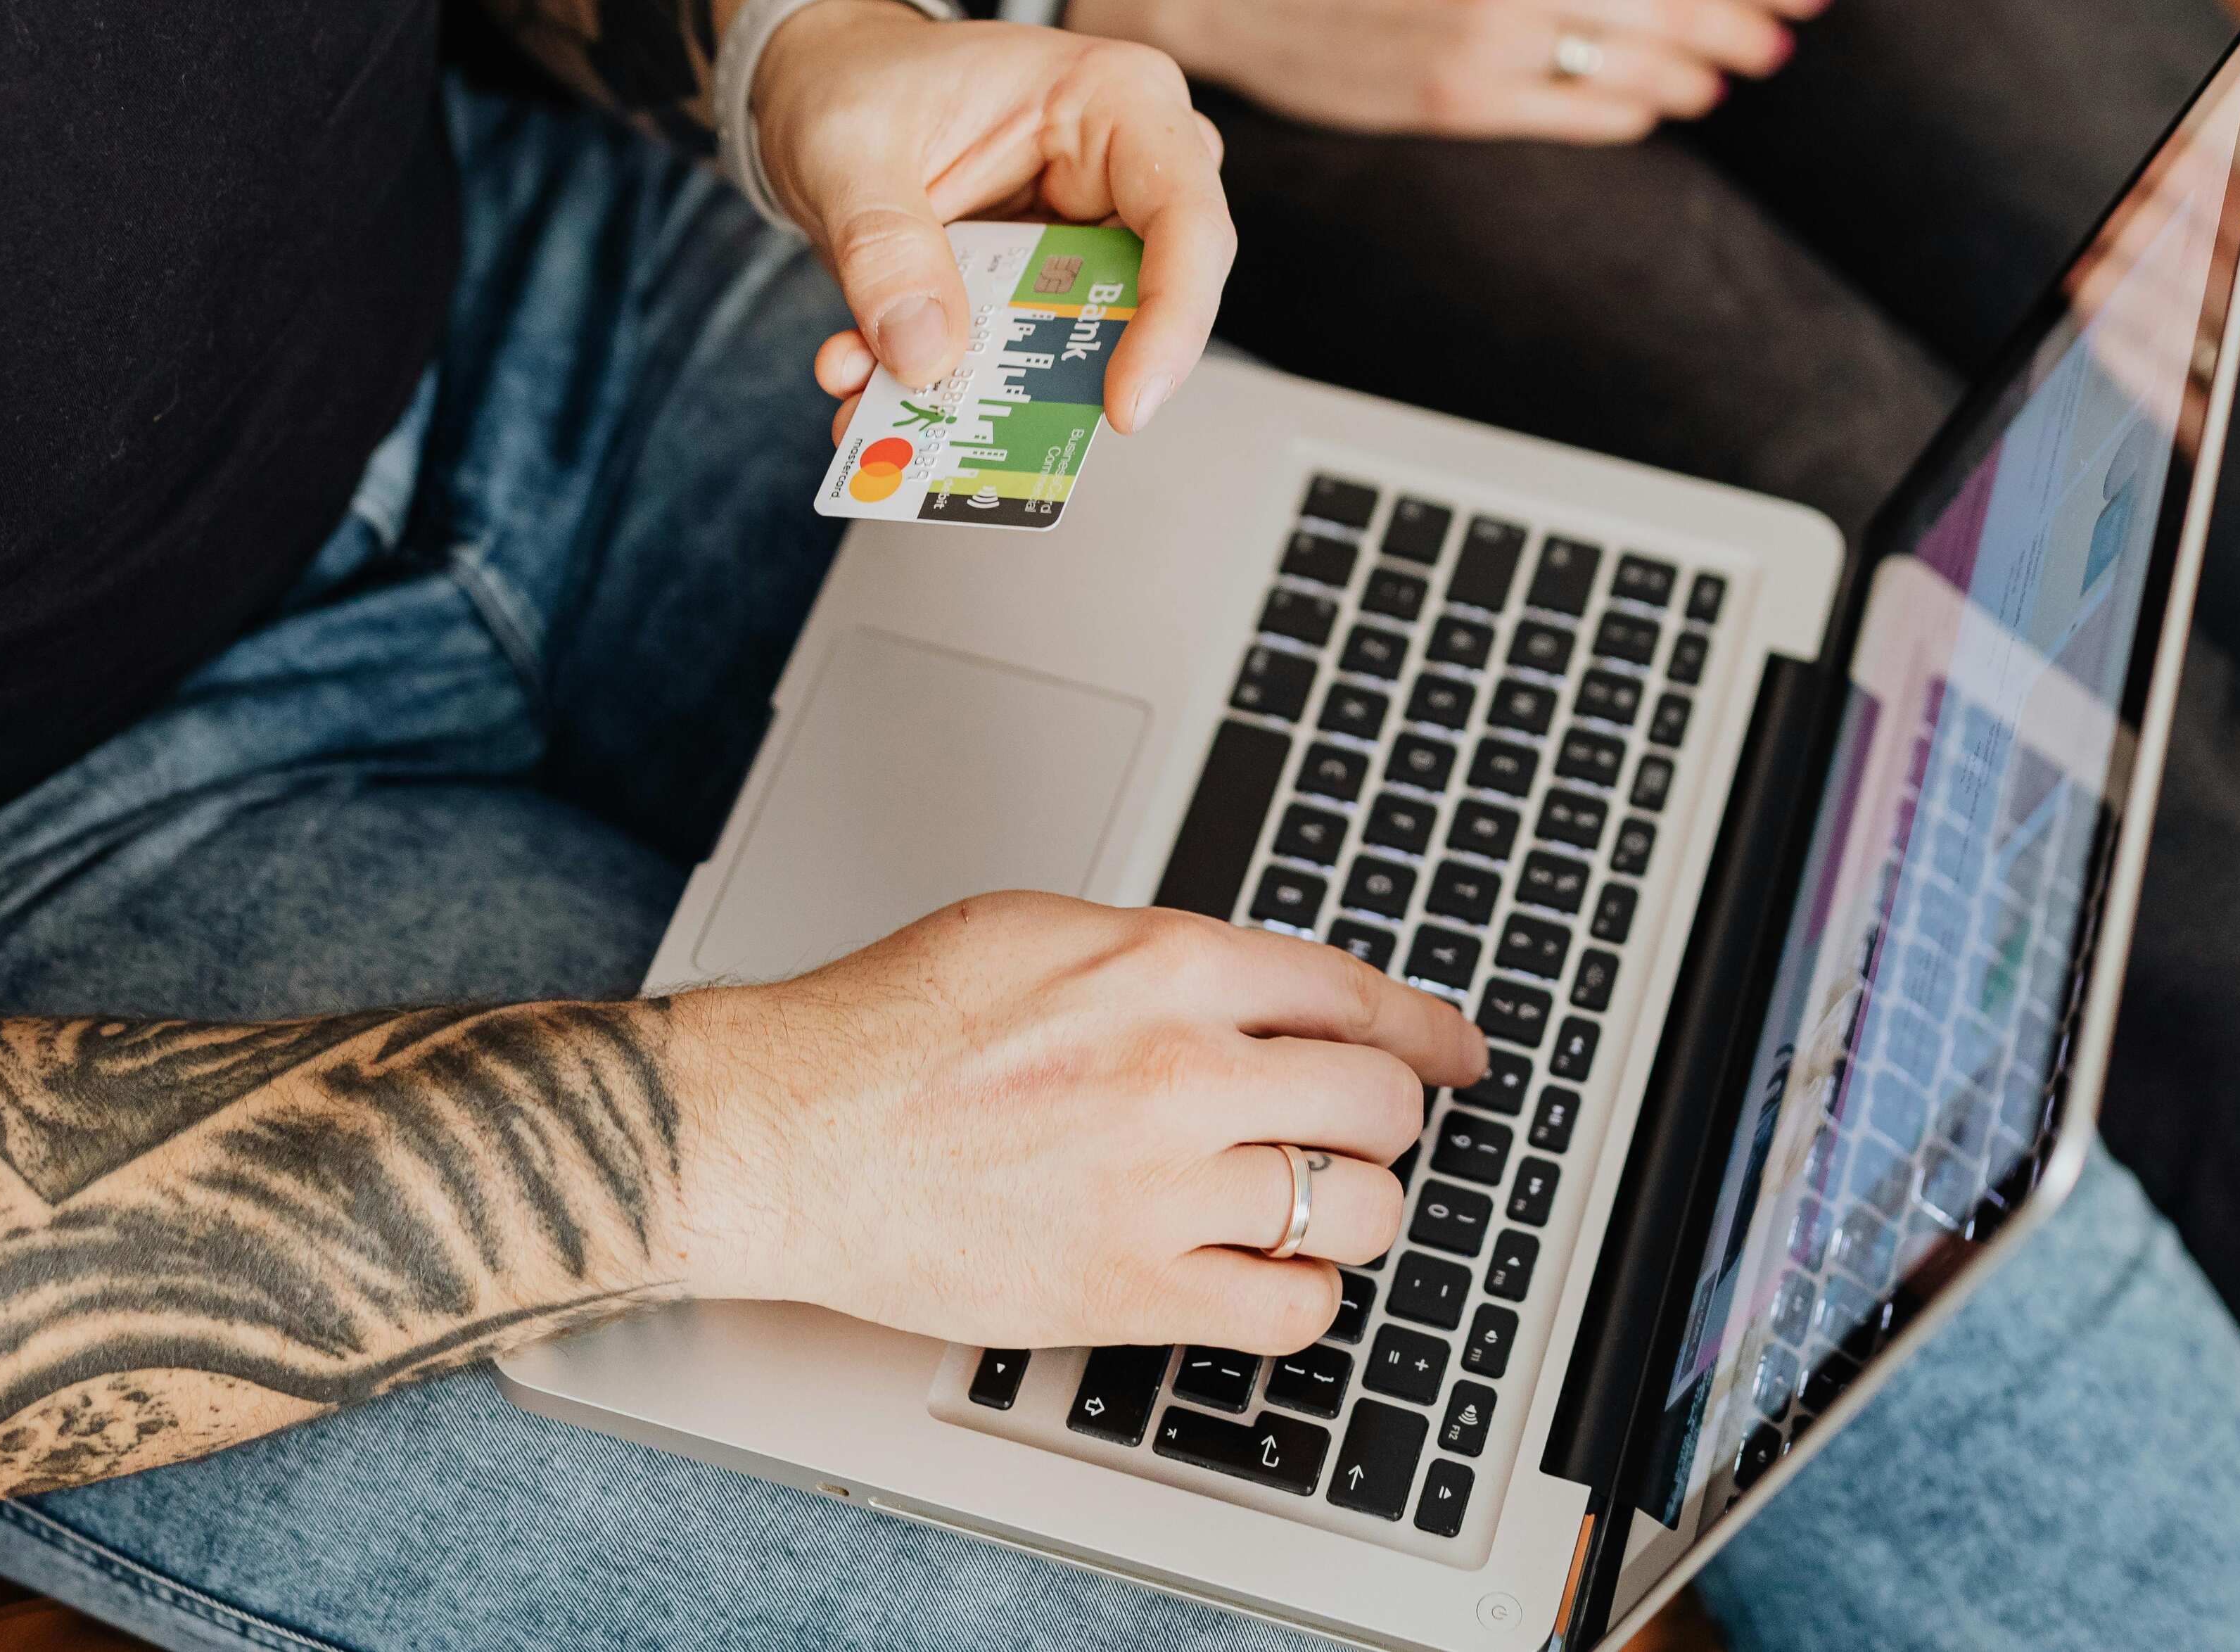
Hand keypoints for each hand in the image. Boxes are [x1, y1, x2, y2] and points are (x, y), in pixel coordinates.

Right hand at [661, 893, 1487, 1353]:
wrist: (783, 1131)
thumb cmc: (886, 1030)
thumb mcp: (1040, 932)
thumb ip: (1164, 955)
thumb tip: (1261, 983)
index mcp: (1162, 963)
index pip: (1353, 994)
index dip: (1426, 1030)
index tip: (1456, 1052)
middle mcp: (1178, 1069)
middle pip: (1378, 1102)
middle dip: (1378, 1117)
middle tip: (1347, 1131)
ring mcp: (1158, 1184)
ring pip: (1357, 1206)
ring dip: (1347, 1206)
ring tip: (1299, 1201)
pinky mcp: (1128, 1288)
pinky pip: (1292, 1307)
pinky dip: (1299, 1292)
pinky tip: (1259, 1270)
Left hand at [749, 0, 1235, 434]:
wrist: (818, 82)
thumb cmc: (853, 77)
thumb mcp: (845, 149)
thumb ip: (884, 247)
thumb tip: (929, 354)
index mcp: (1112, 99)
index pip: (1186, 220)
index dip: (1174, 320)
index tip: (1122, 406)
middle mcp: (1118, 168)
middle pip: (1151, 296)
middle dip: (1063, 373)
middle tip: (985, 426)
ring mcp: (1081, 230)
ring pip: (1077, 340)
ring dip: (983, 388)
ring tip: (890, 407)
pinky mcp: (1037, 282)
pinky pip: (1015, 352)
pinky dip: (941, 379)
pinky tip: (862, 380)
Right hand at [1067, 0, 1824, 143]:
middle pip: (1670, 3)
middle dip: (1744, 26)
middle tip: (1785, 40)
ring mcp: (1489, 42)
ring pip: (1630, 66)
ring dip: (1693, 77)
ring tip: (1726, 79)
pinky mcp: (1458, 103)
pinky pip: (1571, 113)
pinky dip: (1624, 112)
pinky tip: (1650, 107)